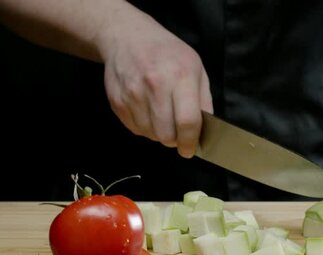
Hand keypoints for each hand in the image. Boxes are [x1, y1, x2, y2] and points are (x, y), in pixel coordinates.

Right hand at [99, 13, 212, 157]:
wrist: (128, 37)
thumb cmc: (168, 54)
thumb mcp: (196, 68)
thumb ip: (203, 100)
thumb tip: (205, 131)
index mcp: (181, 76)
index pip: (187, 121)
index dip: (190, 142)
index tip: (190, 150)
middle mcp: (156, 85)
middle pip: (166, 134)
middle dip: (174, 140)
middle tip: (177, 134)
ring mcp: (133, 93)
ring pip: (150, 134)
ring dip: (159, 133)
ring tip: (162, 117)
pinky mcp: (117, 101)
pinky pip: (135, 129)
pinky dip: (144, 127)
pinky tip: (148, 111)